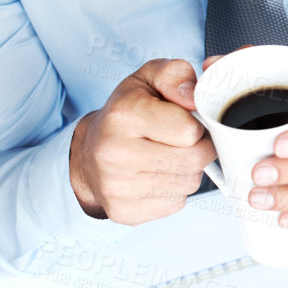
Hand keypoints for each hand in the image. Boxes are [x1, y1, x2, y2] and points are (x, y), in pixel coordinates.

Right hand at [70, 59, 214, 223]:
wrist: (89, 151)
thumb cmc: (126, 112)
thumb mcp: (149, 78)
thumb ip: (177, 76)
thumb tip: (195, 96)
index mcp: (123, 114)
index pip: (190, 131)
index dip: (197, 124)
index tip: (185, 120)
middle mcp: (114, 153)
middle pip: (194, 159)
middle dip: (199, 148)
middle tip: (183, 140)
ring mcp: (116, 187)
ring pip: (189, 182)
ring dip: (188, 169)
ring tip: (167, 155)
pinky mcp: (124, 211)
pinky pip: (176, 202)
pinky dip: (175, 189)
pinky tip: (157, 175)